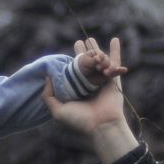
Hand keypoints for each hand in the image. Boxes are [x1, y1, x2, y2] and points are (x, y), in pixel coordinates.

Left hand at [47, 37, 135, 161]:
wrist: (102, 125)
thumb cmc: (80, 120)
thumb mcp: (58, 111)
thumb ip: (49, 96)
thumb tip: (47, 78)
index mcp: (77, 89)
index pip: (73, 71)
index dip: (71, 61)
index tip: (67, 55)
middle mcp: (89, 84)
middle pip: (86, 64)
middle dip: (83, 52)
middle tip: (79, 41)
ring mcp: (102, 81)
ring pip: (98, 61)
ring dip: (95, 49)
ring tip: (90, 38)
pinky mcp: (113, 79)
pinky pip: (115, 62)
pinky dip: (116, 50)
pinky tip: (114, 39)